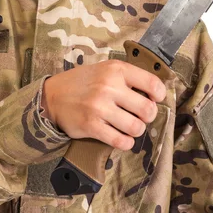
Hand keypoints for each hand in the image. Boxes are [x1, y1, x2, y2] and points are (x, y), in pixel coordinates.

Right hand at [41, 59, 165, 150]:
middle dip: (149, 116)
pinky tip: (122, 137)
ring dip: (136, 130)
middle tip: (142, 116)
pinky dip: (126, 143)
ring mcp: (99, 107)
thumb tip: (154, 93)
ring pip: (136, 127)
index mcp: (116, 69)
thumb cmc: (84, 82)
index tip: (156, 99)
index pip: (152, 83)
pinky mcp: (92, 126)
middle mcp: (108, 86)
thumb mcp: (105, 69)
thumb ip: (127, 78)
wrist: (53, 95)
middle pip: (148, 109)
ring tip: (130, 126)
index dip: (160, 95)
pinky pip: (120, 141)